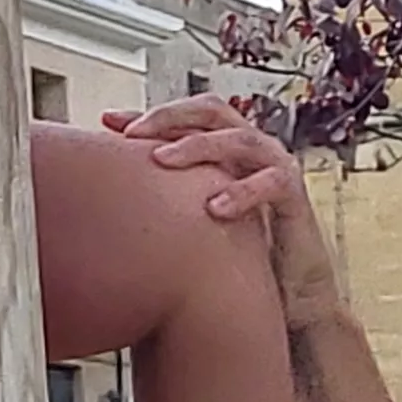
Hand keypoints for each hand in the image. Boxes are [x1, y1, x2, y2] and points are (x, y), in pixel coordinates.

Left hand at [106, 97, 340, 311]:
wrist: (287, 291)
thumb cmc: (234, 247)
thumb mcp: (193, 215)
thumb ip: (165, 195)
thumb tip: (107, 187)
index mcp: (224, 145)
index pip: (184, 115)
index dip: (147, 114)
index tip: (108, 120)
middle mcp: (249, 146)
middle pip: (211, 110)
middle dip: (170, 116)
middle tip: (133, 133)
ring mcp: (274, 165)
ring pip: (237, 139)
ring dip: (198, 146)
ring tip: (163, 160)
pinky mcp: (294, 194)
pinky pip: (271, 181)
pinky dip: (242, 191)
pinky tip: (214, 208)